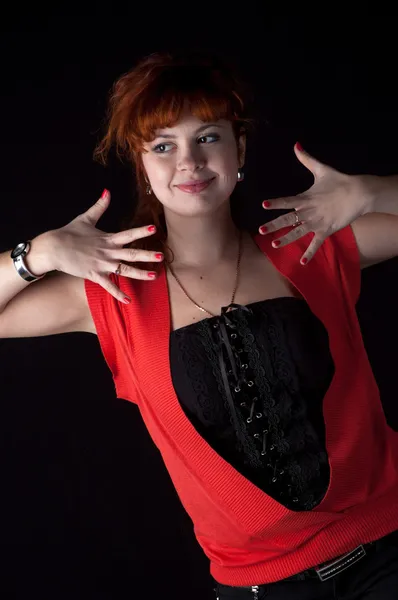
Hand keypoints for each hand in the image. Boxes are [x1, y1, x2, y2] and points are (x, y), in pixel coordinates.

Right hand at [43, 190, 162, 301]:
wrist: (53, 248)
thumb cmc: (69, 233)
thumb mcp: (86, 218)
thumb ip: (100, 206)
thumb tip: (107, 191)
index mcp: (108, 238)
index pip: (128, 234)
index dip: (141, 231)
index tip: (154, 229)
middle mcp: (108, 252)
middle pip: (131, 254)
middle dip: (147, 256)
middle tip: (162, 257)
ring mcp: (102, 264)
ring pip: (125, 270)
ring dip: (140, 274)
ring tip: (154, 276)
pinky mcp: (95, 275)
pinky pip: (109, 286)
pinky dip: (118, 294)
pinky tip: (129, 301)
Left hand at [259, 144, 372, 263]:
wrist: (359, 192)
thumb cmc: (339, 181)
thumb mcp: (321, 169)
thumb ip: (306, 159)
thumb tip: (296, 145)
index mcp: (306, 198)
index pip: (287, 201)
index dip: (276, 203)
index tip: (264, 204)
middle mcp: (309, 212)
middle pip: (288, 220)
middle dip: (274, 226)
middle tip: (261, 231)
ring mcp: (317, 223)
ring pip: (298, 233)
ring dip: (287, 239)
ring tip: (274, 245)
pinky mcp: (326, 230)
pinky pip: (316, 244)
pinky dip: (310, 253)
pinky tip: (302, 262)